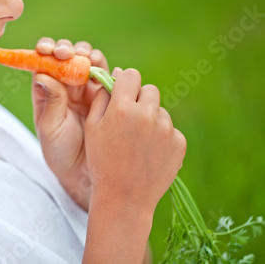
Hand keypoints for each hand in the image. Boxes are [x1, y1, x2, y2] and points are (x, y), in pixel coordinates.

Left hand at [31, 37, 109, 210]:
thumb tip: (42, 75)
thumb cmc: (60, 151)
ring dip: (88, 55)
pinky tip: (107, 71)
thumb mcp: (50, 128)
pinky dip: (108, 69)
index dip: (44, 51)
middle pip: (66, 56)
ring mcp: (87, 88)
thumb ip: (50, 103)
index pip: (43, 62)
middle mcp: (66, 85)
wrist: (84, 172)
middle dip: (66, 49)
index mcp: (46, 90)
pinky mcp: (106, 95)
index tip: (45, 50)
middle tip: (66, 53)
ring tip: (88, 59)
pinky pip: (108, 77)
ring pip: (88, 62)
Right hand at [85, 68, 185, 211]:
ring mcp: (166, 129)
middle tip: (129, 120)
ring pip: (160, 110)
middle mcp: (146, 114)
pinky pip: (171, 130)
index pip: (131, 75)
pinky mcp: (179, 143)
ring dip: (151, 119)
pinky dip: (162, 137)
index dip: (125, 83)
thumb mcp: (92, 128)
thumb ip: (101, 98)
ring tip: (138, 142)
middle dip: (139, 99)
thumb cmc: (102, 161)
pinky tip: (149, 153)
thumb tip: (116, 74)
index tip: (122, 93)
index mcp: (121, 108)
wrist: (124, 197)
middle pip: (149, 90)